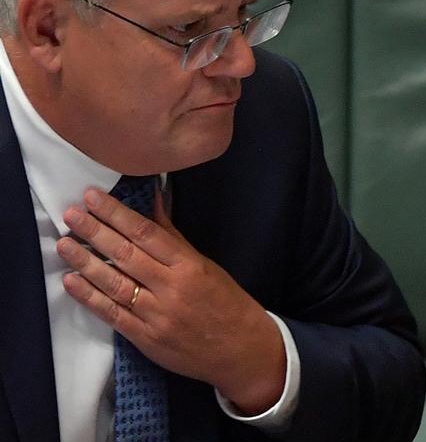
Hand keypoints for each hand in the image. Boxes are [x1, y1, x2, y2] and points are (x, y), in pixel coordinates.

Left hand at [56, 188, 285, 414]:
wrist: (240, 349)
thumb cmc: (225, 302)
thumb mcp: (204, 265)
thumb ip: (173, 237)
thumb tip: (154, 201)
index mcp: (188, 265)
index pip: (146, 233)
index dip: (117, 213)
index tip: (93, 197)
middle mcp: (171, 288)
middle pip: (126, 255)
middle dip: (95, 232)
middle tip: (71, 213)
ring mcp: (157, 316)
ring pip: (115, 284)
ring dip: (85, 262)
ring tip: (65, 244)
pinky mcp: (146, 339)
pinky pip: (113, 315)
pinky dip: (90, 298)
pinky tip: (71, 282)